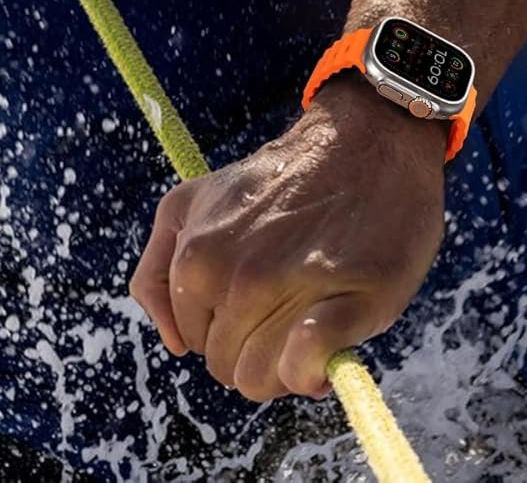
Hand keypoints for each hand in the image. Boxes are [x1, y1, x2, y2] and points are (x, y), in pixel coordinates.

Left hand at [130, 79, 445, 401]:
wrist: (369, 145)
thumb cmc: (284, 179)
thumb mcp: (195, 199)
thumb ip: (158, 270)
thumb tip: (173, 345)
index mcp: (195, 257)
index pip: (194, 342)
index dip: (228, 326)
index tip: (259, 296)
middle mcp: (234, 275)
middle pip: (229, 367)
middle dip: (257, 348)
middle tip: (291, 302)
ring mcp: (289, 289)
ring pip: (263, 380)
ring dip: (287, 367)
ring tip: (312, 317)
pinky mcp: (346, 303)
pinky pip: (305, 369)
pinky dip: (313, 370)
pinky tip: (328, 348)